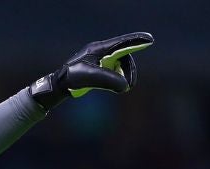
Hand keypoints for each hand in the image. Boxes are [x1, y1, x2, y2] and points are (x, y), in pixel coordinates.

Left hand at [30, 32, 153, 110]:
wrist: (59, 85)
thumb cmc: (73, 78)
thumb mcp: (91, 78)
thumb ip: (109, 80)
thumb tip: (125, 86)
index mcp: (99, 49)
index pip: (122, 43)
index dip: (137, 41)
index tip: (150, 39)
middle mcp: (101, 51)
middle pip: (124, 55)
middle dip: (130, 70)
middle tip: (130, 85)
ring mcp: (99, 59)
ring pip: (120, 64)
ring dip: (124, 76)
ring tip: (123, 88)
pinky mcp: (98, 68)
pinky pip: (114, 70)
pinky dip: (118, 78)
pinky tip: (118, 87)